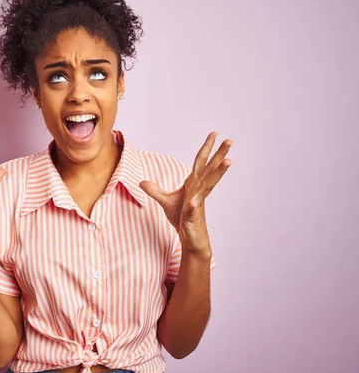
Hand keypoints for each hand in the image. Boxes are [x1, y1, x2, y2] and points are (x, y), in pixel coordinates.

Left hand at [140, 132, 231, 254]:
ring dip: (218, 173)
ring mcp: (198, 203)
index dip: (206, 148)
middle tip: (229, 140)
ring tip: (228, 161)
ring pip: (209, 185)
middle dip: (219, 154)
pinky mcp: (192, 217)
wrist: (190, 239)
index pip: (201, 162)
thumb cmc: (182, 219)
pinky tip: (192, 203)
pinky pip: (192, 209)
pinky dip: (192, 206)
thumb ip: (155, 190)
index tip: (214, 134)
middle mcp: (198, 190)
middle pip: (210, 169)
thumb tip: (142, 182)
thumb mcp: (165, 202)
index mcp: (193, 184)